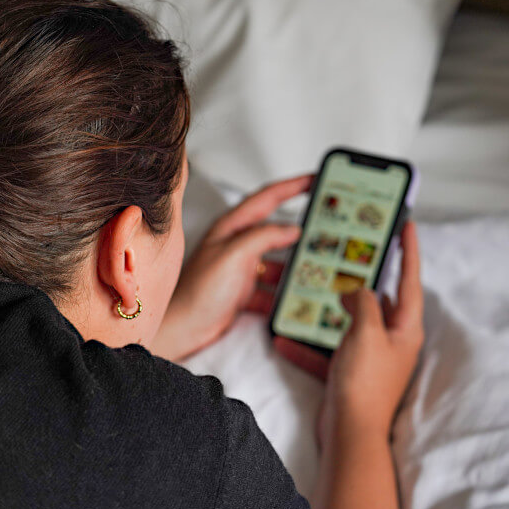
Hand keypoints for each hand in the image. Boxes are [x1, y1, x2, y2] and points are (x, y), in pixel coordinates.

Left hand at [150, 173, 314, 361]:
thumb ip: (262, 237)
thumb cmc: (198, 292)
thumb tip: (291, 228)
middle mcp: (237, 244)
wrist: (184, 329)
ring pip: (278, 260)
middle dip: (300, 228)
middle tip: (324, 224)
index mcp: (232, 227)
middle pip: (276, 229)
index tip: (315, 179)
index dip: (293, 185)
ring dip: (295, 265)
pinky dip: (285, 292)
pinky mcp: (245, 290)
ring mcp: (242, 267)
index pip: (267, 197)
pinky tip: (296, 297)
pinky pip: (273, 287)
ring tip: (316, 266)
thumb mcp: (233, 255)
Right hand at [274, 221, 423, 447]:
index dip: (409, 250)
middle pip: (378, 299)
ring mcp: (368, 354)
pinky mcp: (348, 369)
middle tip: (349, 253)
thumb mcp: (367, 332)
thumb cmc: (365, 383)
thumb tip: (357, 291)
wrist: (349, 434)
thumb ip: (363, 302)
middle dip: (361, 278)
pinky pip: (326, 348)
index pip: (409, 279)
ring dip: (328, 310)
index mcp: (404, 327)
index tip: (407, 225)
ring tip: (312, 288)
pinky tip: (282, 336)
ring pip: (348, 322)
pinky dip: (306, 344)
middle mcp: (390, 339)